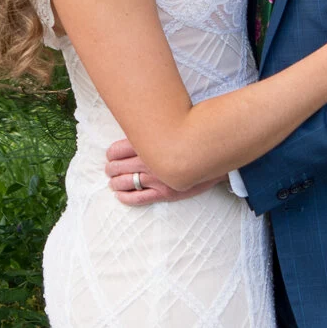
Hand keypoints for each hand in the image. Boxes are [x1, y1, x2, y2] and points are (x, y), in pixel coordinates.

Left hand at [104, 139, 219, 205]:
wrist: (215, 154)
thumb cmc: (192, 138)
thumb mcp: (168, 129)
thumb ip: (151, 132)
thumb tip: (135, 133)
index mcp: (148, 143)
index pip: (117, 150)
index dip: (111, 154)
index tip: (111, 156)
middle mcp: (149, 161)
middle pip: (117, 167)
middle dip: (111, 169)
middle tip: (111, 169)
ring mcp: (156, 178)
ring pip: (124, 182)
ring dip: (115, 183)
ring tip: (113, 182)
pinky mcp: (165, 192)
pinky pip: (137, 198)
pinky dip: (125, 197)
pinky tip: (120, 195)